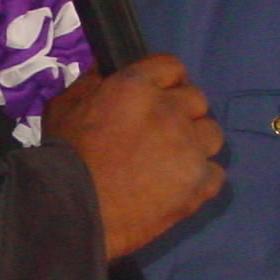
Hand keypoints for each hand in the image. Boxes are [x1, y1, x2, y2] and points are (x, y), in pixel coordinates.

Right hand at [44, 56, 223, 258]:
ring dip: (195, 144)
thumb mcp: (64, 107)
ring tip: (172, 162)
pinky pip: (215, 173)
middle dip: (181, 113)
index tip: (156, 98)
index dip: (164, 82)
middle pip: (197, 100)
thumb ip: (91, 82)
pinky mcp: (199, 184)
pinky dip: (199, 179)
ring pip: (211, 135)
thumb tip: (107, 69)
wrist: (72, 213)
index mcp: (137, 87)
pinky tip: (177, 187)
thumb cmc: (63, 159)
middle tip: (160, 134)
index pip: (172, 67)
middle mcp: (171, 111)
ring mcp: (189, 148)